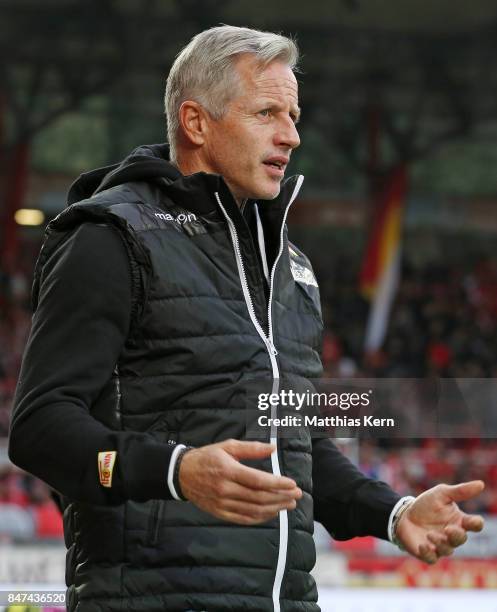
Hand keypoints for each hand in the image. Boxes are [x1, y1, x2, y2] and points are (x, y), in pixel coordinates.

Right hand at [178, 438, 301, 524]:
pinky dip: (260, 518)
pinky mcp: (219, 513)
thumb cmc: (207, 457)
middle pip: (258, 497)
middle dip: (281, 497)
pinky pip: (243, 518)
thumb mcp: (227, 446)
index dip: (277, 484)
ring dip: (274, 509)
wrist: (181, 474)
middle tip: (297, 495)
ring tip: (288, 505)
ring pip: (253, 510)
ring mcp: (222, 504)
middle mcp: (225, 489)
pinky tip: (271, 513)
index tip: (293, 484)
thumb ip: (251, 448)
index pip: (257, 480)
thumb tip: (273, 448)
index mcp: (228, 470)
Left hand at [395, 480, 484, 563]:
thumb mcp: (441, 494)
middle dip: (456, 535)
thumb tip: (481, 484)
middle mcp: (452, 535)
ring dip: (440, 542)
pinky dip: (428, 553)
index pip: (474, 524)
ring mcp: (441, 545)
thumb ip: (460, 491)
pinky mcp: (428, 553)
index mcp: (459, 520)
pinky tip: (423, 545)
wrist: (404, 515)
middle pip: (461, 539)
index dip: (476, 524)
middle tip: (448, 529)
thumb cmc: (426, 505)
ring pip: (447, 549)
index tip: (473, 521)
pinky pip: (432, 558)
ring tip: (430, 534)